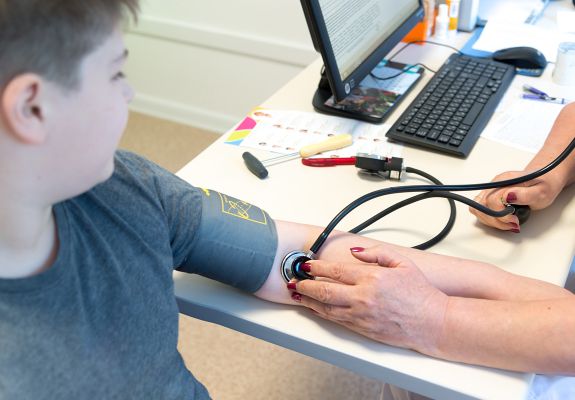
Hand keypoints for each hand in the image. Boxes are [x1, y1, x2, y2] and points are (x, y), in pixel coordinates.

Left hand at [288, 246, 447, 354]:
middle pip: (325, 291)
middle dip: (305, 285)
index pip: (336, 271)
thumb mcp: (402, 263)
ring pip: (327, 308)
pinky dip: (322, 313)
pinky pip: (336, 320)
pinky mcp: (362, 329)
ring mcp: (361, 315)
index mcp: (372, 278)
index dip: (317, 267)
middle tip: (294, 280)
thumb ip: (376, 254)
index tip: (307, 265)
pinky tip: (315, 308)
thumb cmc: (420, 294)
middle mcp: (363, 297)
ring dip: (309, 301)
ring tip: (297, 294)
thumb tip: (356, 251)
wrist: (432, 322)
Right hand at [470, 169, 563, 230]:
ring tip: (508, 223)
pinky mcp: (490, 196)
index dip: (501, 214)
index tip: (514, 220)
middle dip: (496, 220)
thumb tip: (508, 196)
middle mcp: (494, 184)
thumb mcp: (541, 191)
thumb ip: (525, 194)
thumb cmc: (544, 185)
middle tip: (512, 223)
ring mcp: (491, 190)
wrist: (544, 178)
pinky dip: (489, 219)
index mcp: (505, 180)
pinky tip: (502, 220)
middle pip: (481, 206)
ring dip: (491, 221)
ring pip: (477, 209)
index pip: (491, 200)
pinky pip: (480, 210)